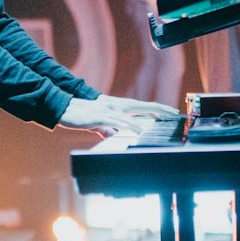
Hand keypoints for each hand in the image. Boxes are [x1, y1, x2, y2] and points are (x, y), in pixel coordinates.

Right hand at [59, 94, 178, 139]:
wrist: (66, 110)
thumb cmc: (83, 117)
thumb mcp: (99, 124)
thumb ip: (109, 129)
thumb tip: (116, 134)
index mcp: (117, 107)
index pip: (141, 107)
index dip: (156, 109)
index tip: (170, 113)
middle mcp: (115, 105)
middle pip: (142, 106)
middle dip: (158, 109)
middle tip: (173, 113)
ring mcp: (108, 109)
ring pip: (131, 114)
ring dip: (146, 118)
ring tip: (160, 122)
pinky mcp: (100, 116)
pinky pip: (116, 121)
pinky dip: (127, 125)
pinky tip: (136, 129)